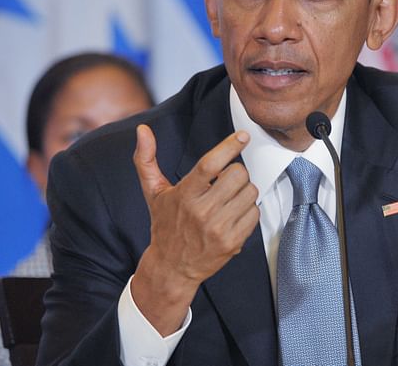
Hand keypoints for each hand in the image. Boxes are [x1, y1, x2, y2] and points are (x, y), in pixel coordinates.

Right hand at [130, 124, 259, 334]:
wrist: (172, 266)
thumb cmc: (165, 225)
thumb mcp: (154, 192)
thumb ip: (146, 159)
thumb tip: (142, 131)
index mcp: (184, 195)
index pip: (210, 164)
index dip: (229, 146)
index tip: (242, 136)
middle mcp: (202, 211)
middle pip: (238, 174)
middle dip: (236, 172)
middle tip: (227, 180)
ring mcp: (218, 228)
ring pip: (250, 192)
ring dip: (244, 191)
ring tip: (229, 198)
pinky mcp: (232, 242)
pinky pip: (255, 213)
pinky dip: (248, 210)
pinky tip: (233, 214)